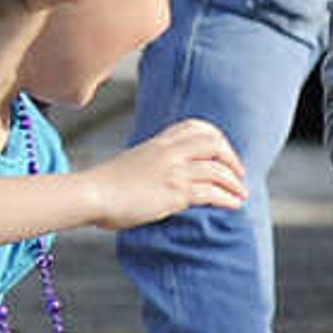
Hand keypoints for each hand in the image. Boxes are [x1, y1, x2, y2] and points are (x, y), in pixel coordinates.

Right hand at [79, 117, 246, 228]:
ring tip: (240, 195)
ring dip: (234, 183)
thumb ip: (153, 165)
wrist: (91, 195)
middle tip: (238, 174)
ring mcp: (173, 170)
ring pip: (218, 170)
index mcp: (158, 143)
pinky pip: (212, 192)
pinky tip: (233, 205)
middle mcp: (169, 152)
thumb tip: (163, 179)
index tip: (222, 155)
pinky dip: (227, 198)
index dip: (217, 138)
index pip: (197, 127)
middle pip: (214, 144)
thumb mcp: (133, 164)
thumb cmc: (105, 187)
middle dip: (232, 159)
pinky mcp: (175, 191)